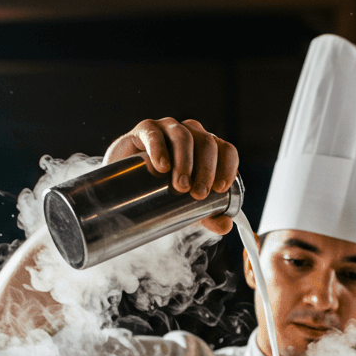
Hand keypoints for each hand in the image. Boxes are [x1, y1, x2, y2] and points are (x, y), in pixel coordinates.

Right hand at [103, 118, 238, 234]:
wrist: (128, 186)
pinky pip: (154, 134)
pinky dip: (159, 149)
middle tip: (199, 194)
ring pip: (183, 136)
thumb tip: (225, 226)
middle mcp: (191, 134)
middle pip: (207, 144)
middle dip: (206, 170)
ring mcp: (168, 129)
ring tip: (181, 186)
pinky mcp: (145, 130)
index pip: (226, 150)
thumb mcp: (188, 206)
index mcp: (208, 149)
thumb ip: (208, 215)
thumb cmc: (165, 190)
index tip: (221, 188)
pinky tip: (162, 166)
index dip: (227, 167)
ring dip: (185, 161)